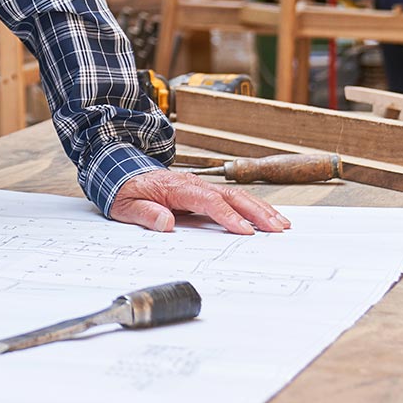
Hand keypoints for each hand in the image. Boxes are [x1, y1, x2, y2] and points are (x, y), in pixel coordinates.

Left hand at [107, 170, 289, 234]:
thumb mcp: (126, 205)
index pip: (209, 202)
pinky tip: (266, 216)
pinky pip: (232, 198)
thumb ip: (146, 214)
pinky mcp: (204, 192)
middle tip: (277, 227)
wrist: (121, 172)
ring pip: (237, 195)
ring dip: (260, 209)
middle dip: (257, 212)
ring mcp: (201, 186)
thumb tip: (165, 224)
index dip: (229, 216)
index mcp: (177, 187)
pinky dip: (252, 206)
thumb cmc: (126, 190)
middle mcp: (194, 184)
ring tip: (281, 223)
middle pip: (232, 196)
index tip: (245, 230)